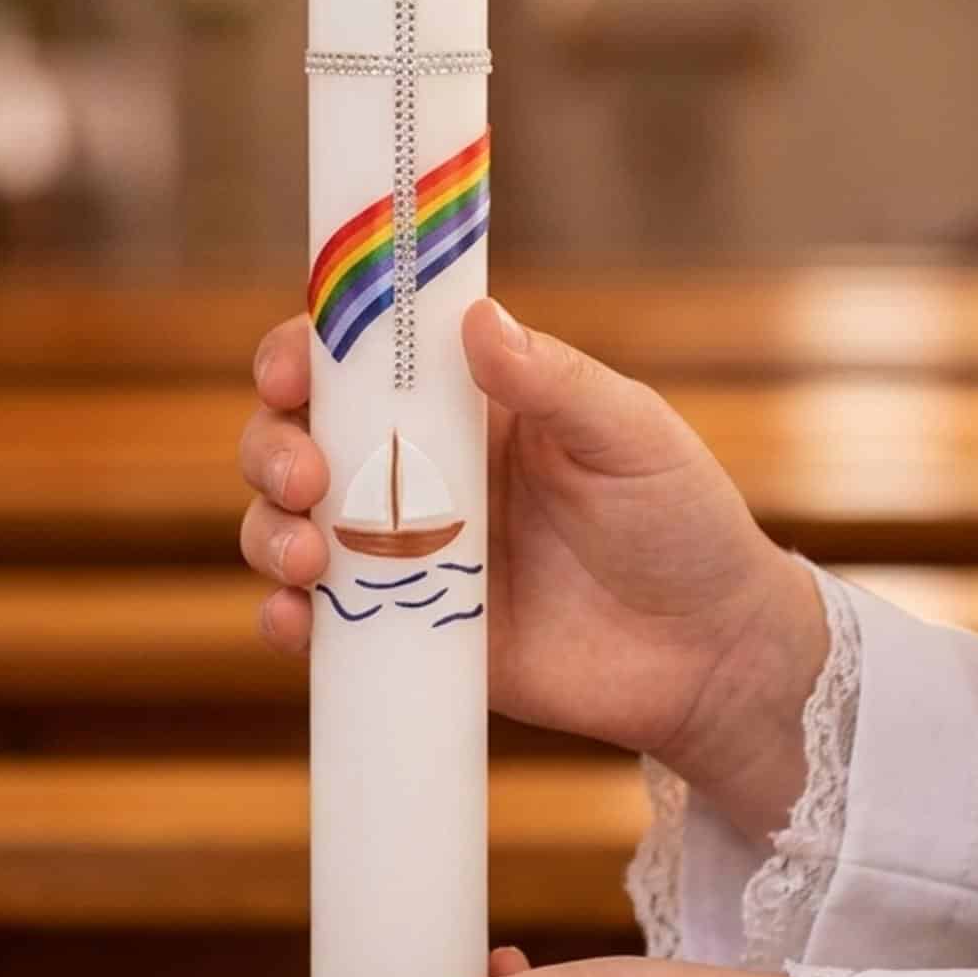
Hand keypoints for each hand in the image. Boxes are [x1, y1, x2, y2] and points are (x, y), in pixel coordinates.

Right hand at [238, 298, 827, 834]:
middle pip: (299, 437)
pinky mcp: (408, 632)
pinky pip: (321, 621)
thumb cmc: (681, 523)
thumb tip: (477, 319)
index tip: (290, 371)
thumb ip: (555, 382)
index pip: (357, 358)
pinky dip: (285, 619)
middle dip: (272, 446)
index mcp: (465, 404)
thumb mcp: (630, 435)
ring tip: (307, 555)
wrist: (710, 657)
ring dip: (267, 529)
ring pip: (290, 524)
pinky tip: (294, 622)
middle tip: (303, 477)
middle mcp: (418, 471)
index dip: (304, 354)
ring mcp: (405, 555)